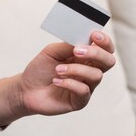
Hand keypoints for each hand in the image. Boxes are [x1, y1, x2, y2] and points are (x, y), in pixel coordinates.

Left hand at [0, 31, 115, 125]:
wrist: (26, 89)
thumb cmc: (40, 69)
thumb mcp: (51, 51)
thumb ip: (68, 45)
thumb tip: (83, 40)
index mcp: (86, 57)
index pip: (105, 48)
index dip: (104, 41)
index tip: (94, 35)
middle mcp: (89, 71)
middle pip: (109, 61)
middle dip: (96, 54)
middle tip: (76, 51)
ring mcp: (86, 86)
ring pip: (96, 75)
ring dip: (76, 69)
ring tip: (58, 69)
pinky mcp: (80, 101)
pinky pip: (84, 90)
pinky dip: (69, 83)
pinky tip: (56, 81)